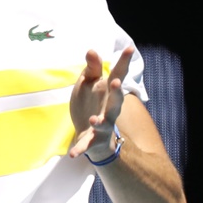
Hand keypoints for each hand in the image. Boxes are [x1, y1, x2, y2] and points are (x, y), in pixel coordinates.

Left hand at [69, 46, 132, 160]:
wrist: (90, 133)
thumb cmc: (92, 104)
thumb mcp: (90, 83)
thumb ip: (92, 68)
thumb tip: (91, 49)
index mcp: (109, 93)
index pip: (118, 75)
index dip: (123, 62)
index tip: (129, 47)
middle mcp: (110, 110)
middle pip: (116, 101)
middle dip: (117, 92)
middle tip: (116, 82)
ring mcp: (103, 126)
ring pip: (105, 124)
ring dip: (100, 122)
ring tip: (93, 120)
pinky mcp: (92, 140)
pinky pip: (86, 145)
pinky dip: (80, 149)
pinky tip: (73, 154)